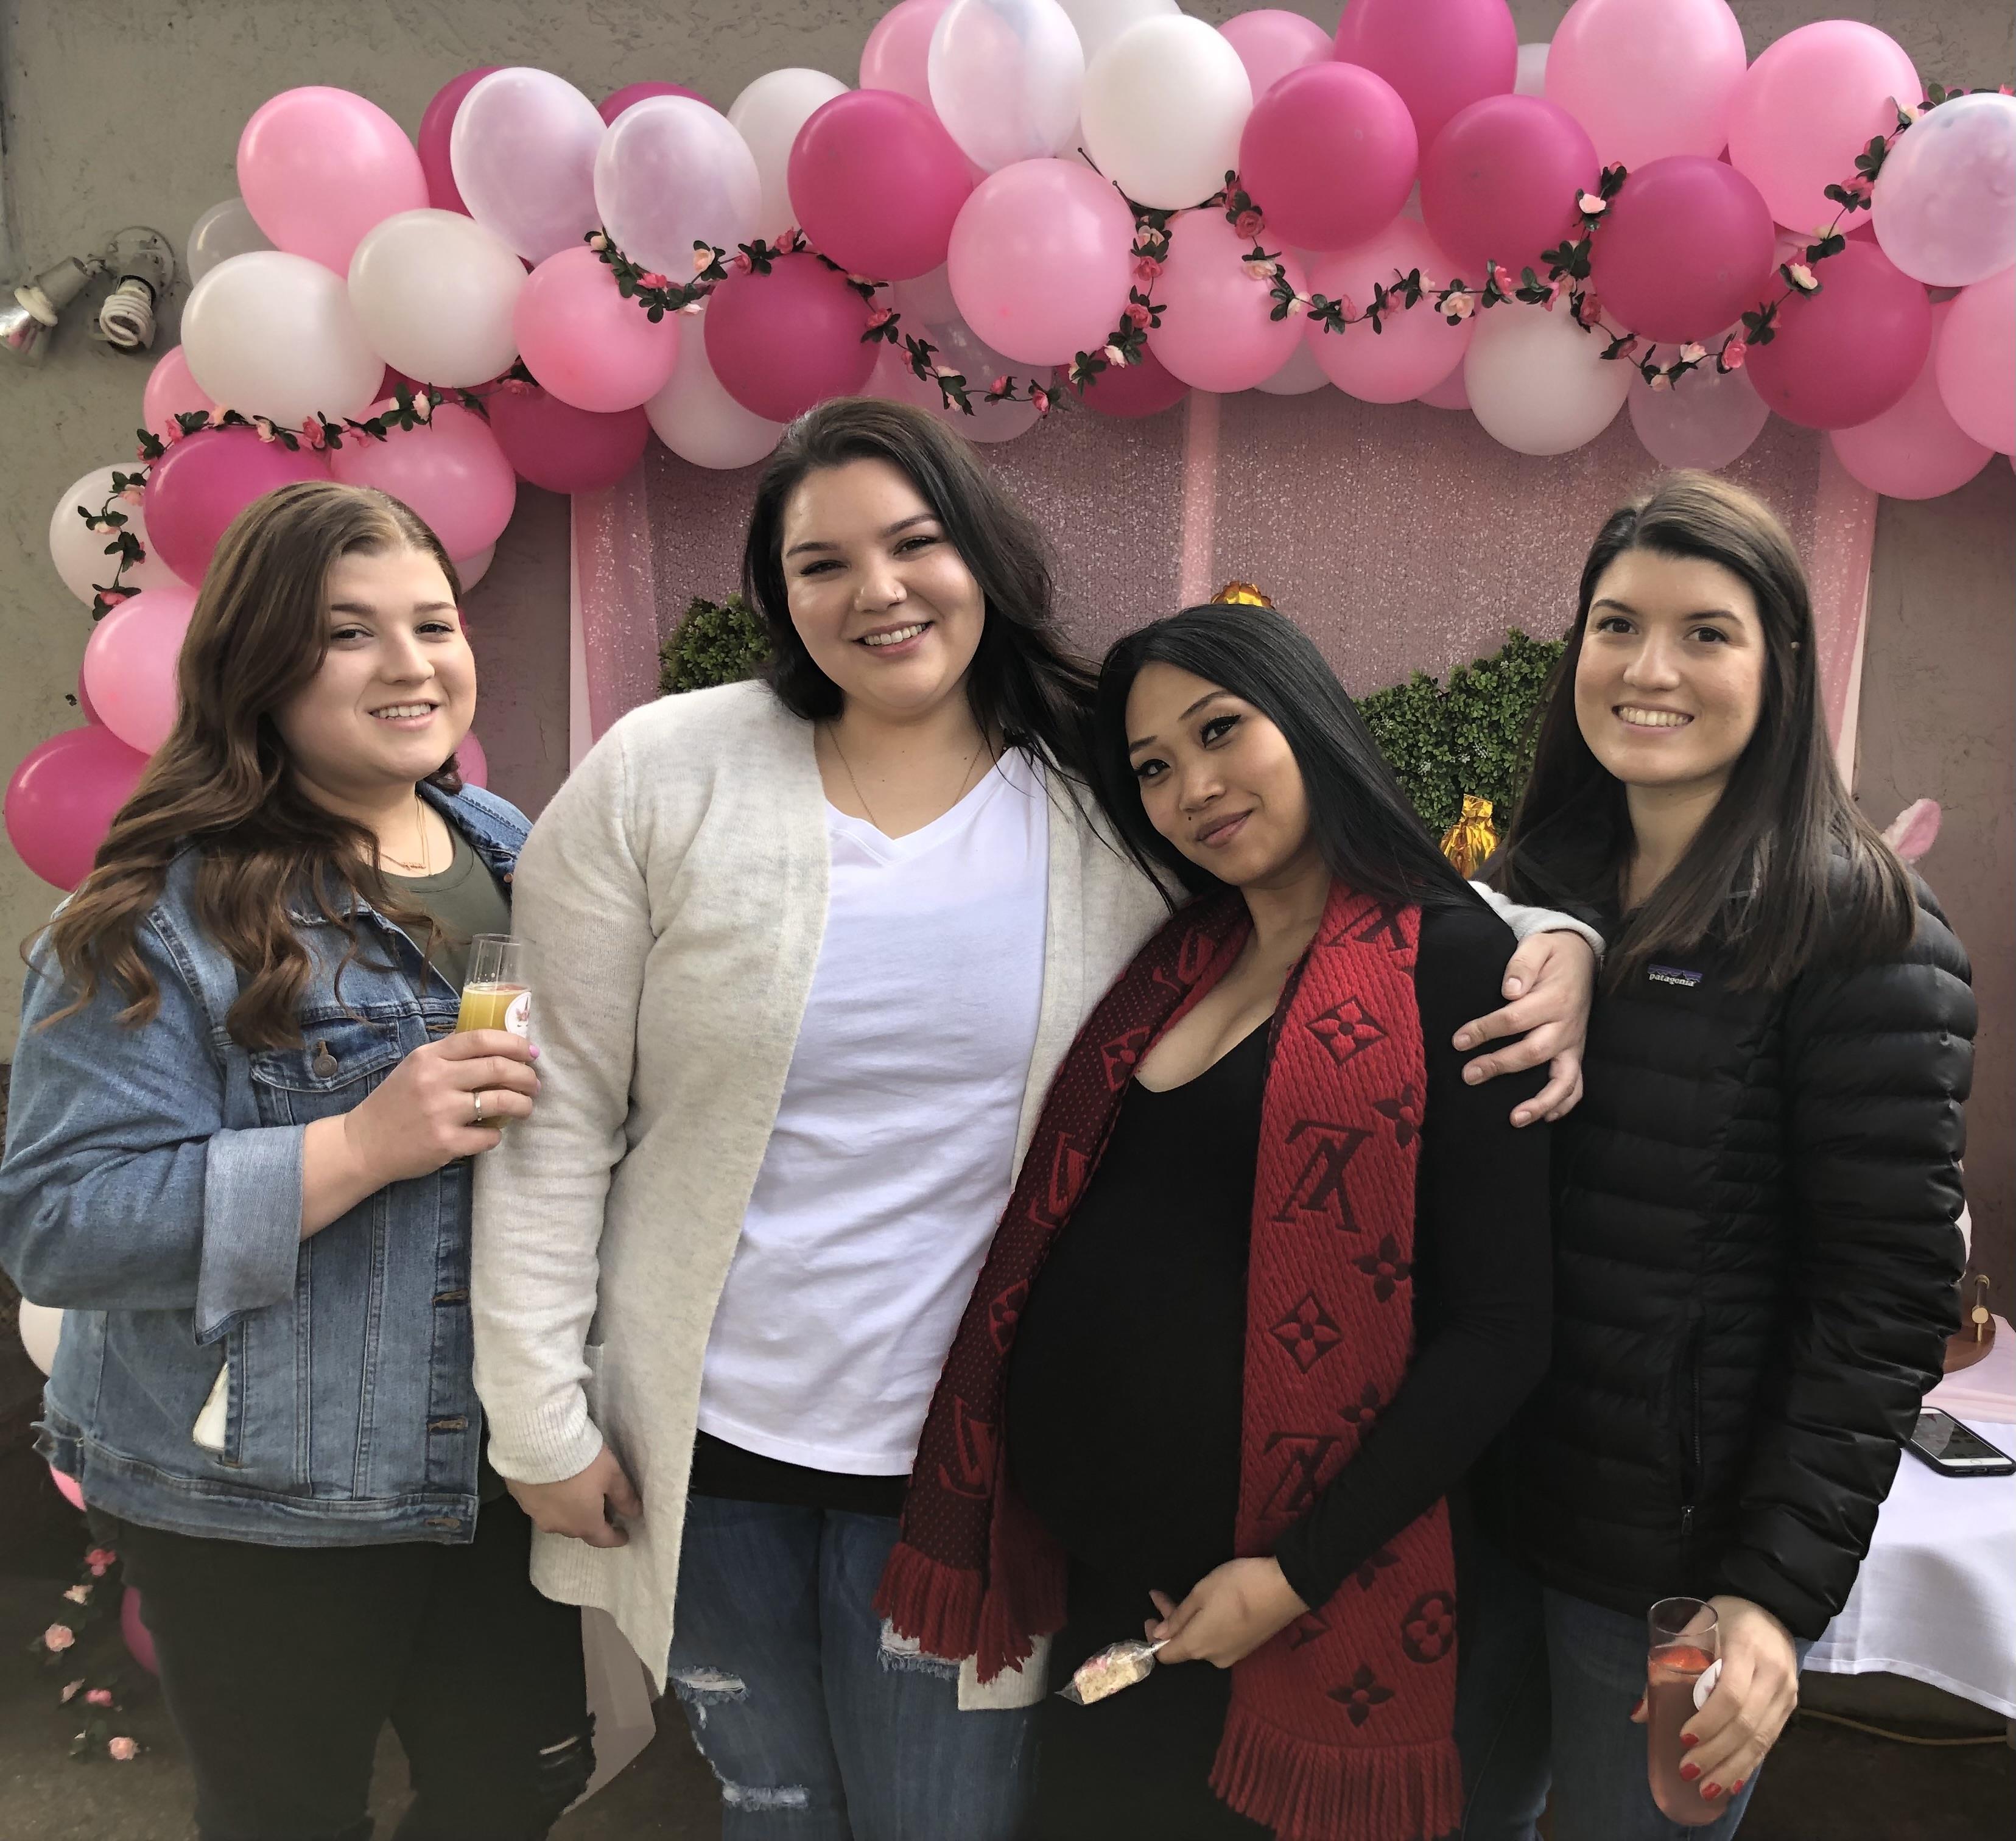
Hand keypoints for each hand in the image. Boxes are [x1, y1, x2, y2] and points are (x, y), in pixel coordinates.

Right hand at [347, 1030, 540, 1181]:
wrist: (364, 1144)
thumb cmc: (395, 1103)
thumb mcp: (415, 1068)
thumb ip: (450, 1056)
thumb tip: (498, 1047)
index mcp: (429, 1057)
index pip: (481, 1039)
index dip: (514, 1044)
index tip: (531, 1052)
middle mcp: (435, 1080)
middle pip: (498, 1068)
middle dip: (526, 1076)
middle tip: (534, 1084)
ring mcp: (441, 1113)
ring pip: (501, 1101)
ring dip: (523, 1104)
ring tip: (526, 1107)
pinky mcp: (446, 1143)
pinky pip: (489, 1136)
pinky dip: (497, 1135)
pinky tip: (492, 1133)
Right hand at [508, 1446, 642, 1548]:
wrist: (537, 1445)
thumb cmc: (582, 1462)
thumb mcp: (611, 1475)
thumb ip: (624, 1496)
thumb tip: (635, 1513)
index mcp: (584, 1524)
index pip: (603, 1539)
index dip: (615, 1538)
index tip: (623, 1536)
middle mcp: (559, 1526)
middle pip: (579, 1529)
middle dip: (591, 1522)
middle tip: (602, 1509)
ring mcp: (537, 1515)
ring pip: (558, 1518)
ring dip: (569, 1511)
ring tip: (576, 1497)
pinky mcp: (521, 1501)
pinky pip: (541, 1505)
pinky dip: (551, 1500)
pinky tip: (554, 1486)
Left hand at [1146, 1558, 1308, 1668]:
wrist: (1284, 1589)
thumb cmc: (1236, 1586)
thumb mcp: (1200, 1593)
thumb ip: (1178, 1617)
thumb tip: (1160, 1634)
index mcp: (1198, 1646)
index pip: (1166, 1655)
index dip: (1152, 1639)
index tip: (1149, 1616)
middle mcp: (1213, 1658)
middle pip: (1184, 1647)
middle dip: (1170, 1623)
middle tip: (1162, 1595)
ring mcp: (1233, 1655)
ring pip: (1202, 1642)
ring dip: (1189, 1623)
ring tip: (1184, 1597)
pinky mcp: (1247, 1647)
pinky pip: (1218, 1641)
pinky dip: (1207, 1626)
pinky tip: (1209, 1608)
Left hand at [1453, 931, 1594, 1125]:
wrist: (1583, 956)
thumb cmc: (1552, 953)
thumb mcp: (1538, 945)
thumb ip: (1522, 964)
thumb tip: (1509, 990)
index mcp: (1554, 999)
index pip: (1514, 1019)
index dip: (1484, 1031)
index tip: (1458, 1041)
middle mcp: (1566, 1025)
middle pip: (1533, 1053)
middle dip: (1500, 1066)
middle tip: (1468, 1076)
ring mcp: (1574, 1043)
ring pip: (1564, 1080)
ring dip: (1540, 1102)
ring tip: (1514, 1119)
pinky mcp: (1576, 1052)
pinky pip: (1577, 1084)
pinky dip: (1564, 1104)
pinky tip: (1546, 1118)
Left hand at [1631, 1596, 1798, 1805]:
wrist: (1773, 1607)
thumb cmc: (1726, 1617)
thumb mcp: (1696, 1627)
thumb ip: (1669, 1663)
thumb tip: (1638, 1713)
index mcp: (1746, 1648)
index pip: (1731, 1694)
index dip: (1708, 1721)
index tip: (1684, 1738)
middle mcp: (1772, 1673)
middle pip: (1746, 1723)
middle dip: (1716, 1753)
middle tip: (1688, 1771)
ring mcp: (1786, 1692)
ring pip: (1761, 1739)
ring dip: (1732, 1768)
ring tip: (1707, 1789)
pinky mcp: (1791, 1706)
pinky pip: (1770, 1741)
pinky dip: (1750, 1764)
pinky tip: (1732, 1782)